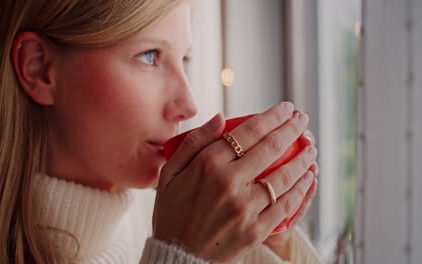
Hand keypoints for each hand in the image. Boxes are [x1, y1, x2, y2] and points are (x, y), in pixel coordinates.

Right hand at [152, 102, 316, 262]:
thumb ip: (194, 142)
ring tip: (310, 148)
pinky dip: (301, 190)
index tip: (286, 109)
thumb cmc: (172, 212)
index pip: (248, 132)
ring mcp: (245, 207)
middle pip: (270, 148)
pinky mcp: (256, 230)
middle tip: (302, 120)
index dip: (272, 116)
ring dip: (302, 157)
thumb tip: (220, 117)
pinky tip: (308, 178)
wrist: (177, 255)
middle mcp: (229, 182)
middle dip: (292, 129)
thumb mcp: (170, 172)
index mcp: (208, 165)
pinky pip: (286, 206)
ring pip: (284, 175)